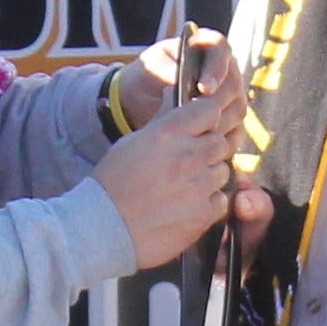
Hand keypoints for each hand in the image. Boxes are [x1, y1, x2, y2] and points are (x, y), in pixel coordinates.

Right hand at [94, 61, 247, 267]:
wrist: (104, 229)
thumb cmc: (112, 185)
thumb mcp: (131, 143)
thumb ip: (161, 123)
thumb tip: (175, 96)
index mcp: (168, 134)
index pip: (209, 110)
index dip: (205, 119)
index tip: (198, 128)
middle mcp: (188, 156)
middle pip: (220, 142)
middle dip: (208, 149)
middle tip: (188, 163)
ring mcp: (198, 187)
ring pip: (222, 171)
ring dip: (208, 177)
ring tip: (183, 188)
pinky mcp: (203, 214)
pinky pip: (220, 200)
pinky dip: (208, 203)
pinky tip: (186, 206)